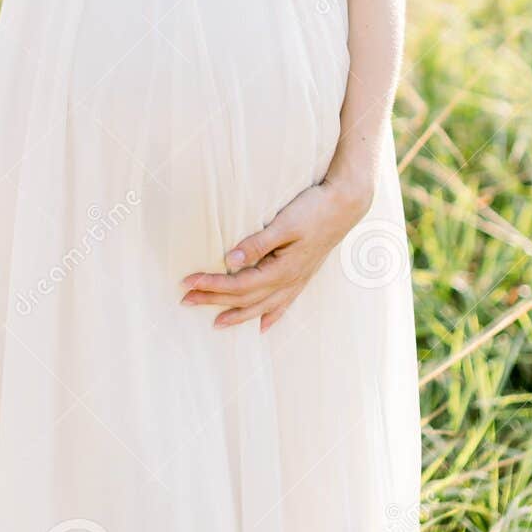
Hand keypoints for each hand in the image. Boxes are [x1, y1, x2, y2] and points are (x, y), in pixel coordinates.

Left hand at [179, 178, 371, 334]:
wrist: (346, 205)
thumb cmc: (314, 209)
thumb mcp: (284, 223)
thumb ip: (257, 243)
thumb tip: (229, 260)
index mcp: (282, 270)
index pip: (238, 284)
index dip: (211, 285)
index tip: (186, 282)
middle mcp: (289, 281)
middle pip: (245, 299)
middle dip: (214, 301)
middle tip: (185, 301)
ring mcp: (298, 280)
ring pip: (263, 306)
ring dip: (237, 315)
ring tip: (216, 323)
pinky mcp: (304, 275)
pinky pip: (284, 303)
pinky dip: (271, 316)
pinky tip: (263, 326)